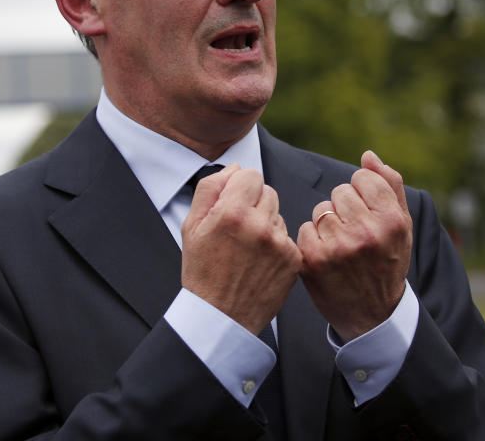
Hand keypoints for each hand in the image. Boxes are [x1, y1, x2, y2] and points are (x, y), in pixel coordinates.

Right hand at [181, 164, 302, 334]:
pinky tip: (259, 260)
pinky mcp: (293, 259)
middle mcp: (259, 224)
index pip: (250, 174)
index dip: (239, 186)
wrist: (221, 316)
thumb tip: (234, 168)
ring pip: (278, 212)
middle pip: (267, 190)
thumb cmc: (202, 270)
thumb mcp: (191, 226)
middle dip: (253, 202)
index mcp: (231, 212)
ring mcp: (279, 243)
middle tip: (238, 227)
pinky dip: (275, 244)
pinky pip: (287, 236)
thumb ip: (210, 188)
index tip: (232, 203)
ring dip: (265, 221)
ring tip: (247, 246)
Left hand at [296, 150, 412, 341]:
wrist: (372, 315)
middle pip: (339, 192)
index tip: (368, 214)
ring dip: (327, 222)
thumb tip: (368, 155)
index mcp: (391, 221)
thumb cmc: (387, 262)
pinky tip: (326, 255)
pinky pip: (304, 228)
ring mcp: (337, 247)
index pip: (362, 178)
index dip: (362, 194)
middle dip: (344, 207)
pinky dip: (312, 239)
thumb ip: (389, 186)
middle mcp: (366, 233)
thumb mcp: (401, 226)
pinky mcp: (312, 261)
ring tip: (342, 245)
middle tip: (355, 233)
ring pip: (320, 208)